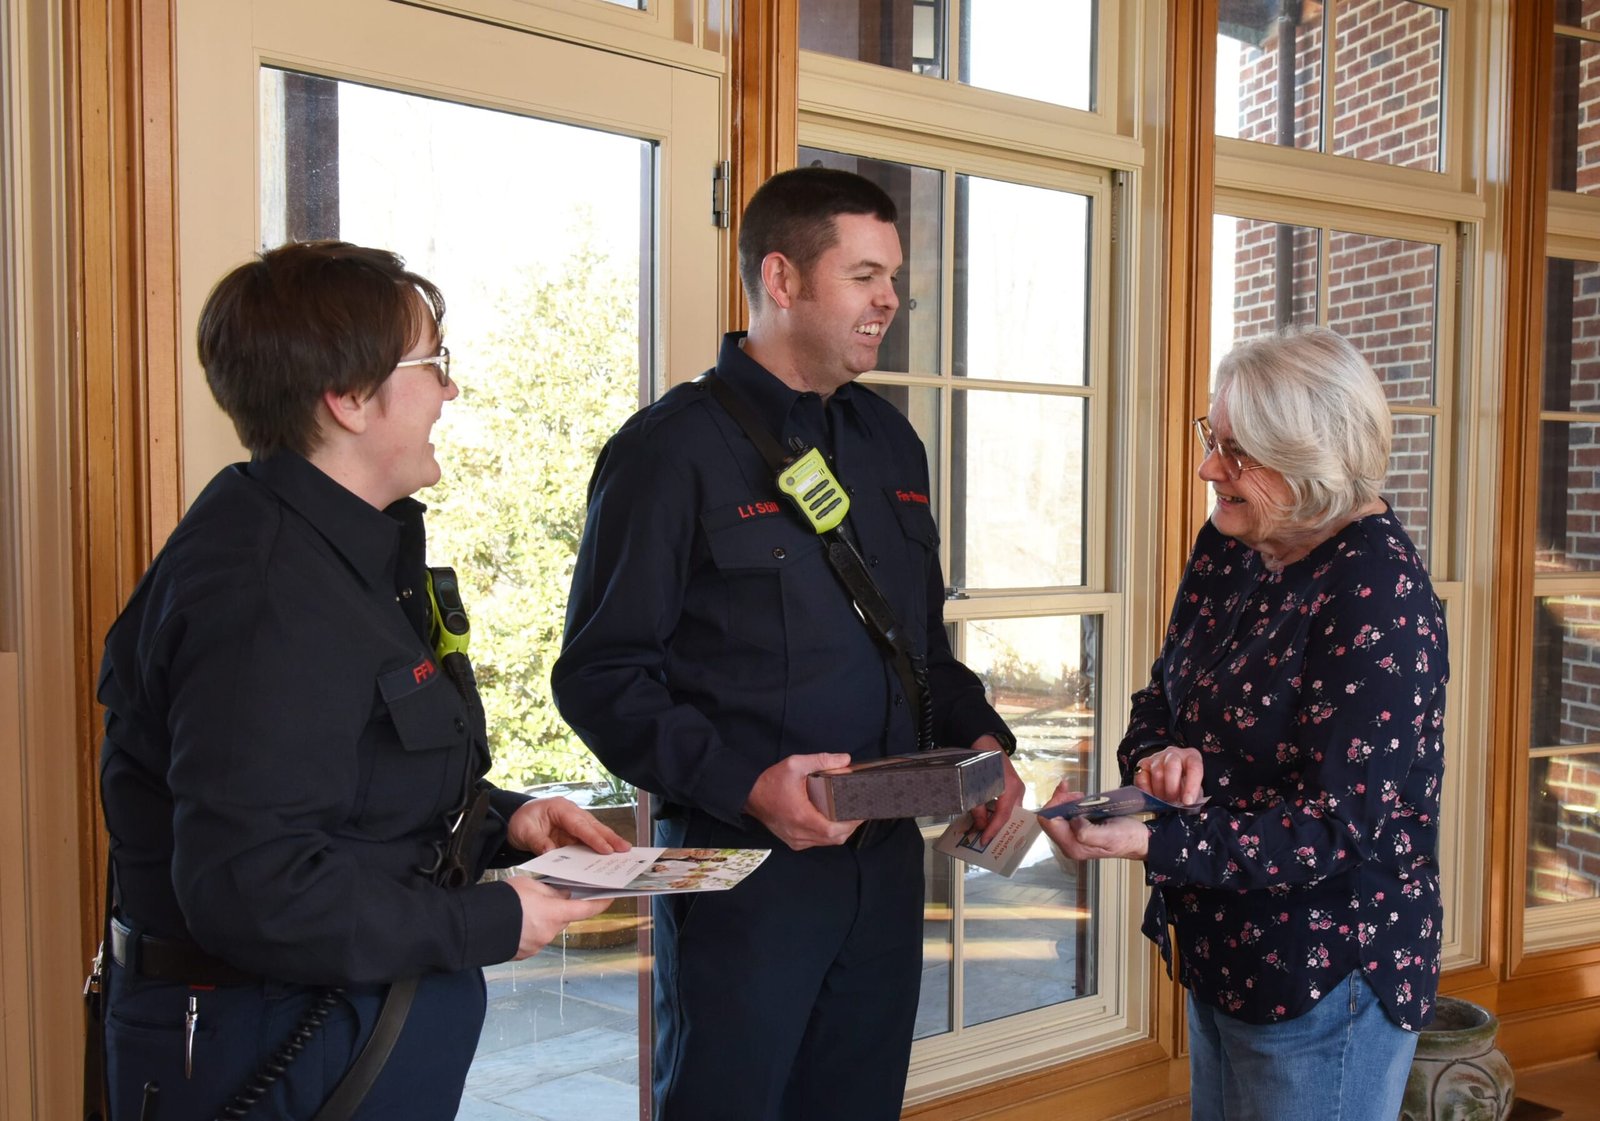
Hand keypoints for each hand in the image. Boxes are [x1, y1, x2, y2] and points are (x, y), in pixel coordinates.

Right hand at [503, 875, 615, 959]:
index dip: (600, 903)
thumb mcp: (529, 885)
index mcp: (553, 914)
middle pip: (565, 918)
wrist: (475, 925)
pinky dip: (532, 929)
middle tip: (551, 896)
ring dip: (544, 919)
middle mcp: (549, 933)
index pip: (585, 910)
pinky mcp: (525, 953)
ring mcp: (537, 945)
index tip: (609, 898)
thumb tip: (563, 895)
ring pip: (549, 928)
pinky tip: (518, 921)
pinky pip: (536, 938)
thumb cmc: (502, 901)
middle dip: (561, 908)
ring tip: (525, 908)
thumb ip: (550, 891)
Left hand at [506, 797, 631, 856]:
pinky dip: (598, 846)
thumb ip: (538, 842)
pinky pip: (587, 839)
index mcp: (559, 808)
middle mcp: (570, 812)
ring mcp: (573, 822)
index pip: (579, 825)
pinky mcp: (573, 832)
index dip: (594, 838)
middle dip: (610, 837)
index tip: (606, 849)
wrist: (515, 819)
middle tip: (625, 849)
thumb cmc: (520, 821)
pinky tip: (609, 854)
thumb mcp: (524, 831)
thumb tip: (552, 853)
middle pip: (593, 825)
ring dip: (608, 841)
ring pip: (594, 831)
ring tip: (624, 851)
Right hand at [744, 753, 861, 850]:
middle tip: (857, 811)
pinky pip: (817, 842)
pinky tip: (831, 821)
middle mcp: (799, 833)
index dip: (851, 823)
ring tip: (848, 815)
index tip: (860, 812)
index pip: (834, 830)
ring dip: (840, 831)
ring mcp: (796, 840)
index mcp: (802, 817)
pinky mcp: (793, 841)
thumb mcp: (795, 764)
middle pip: (834, 839)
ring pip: (826, 842)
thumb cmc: (770, 781)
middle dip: (849, 826)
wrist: (749, 796)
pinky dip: (827, 835)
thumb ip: (821, 760)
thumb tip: (845, 760)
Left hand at [965, 736, 1024, 844]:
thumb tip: (980, 826)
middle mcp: (1018, 789)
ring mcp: (1017, 787)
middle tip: (983, 839)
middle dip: (996, 828)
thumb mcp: (975, 785)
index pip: (1004, 816)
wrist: (986, 740)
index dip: (993, 830)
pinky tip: (986, 817)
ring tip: (982, 831)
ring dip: (995, 820)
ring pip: (1008, 810)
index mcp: (1011, 788)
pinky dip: (997, 812)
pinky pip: (1006, 804)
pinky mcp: (1012, 786)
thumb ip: (978, 807)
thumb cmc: (982, 759)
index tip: (984, 841)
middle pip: (1008, 815)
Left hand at [1037, 781, 1150, 861]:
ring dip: (1065, 801)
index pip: (1048, 822)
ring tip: (1080, 796)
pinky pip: (1066, 815)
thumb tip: (1073, 820)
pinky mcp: (1078, 831)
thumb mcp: (1108, 836)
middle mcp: (1069, 843)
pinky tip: (1081, 800)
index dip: (1053, 804)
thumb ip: (1086, 832)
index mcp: (1073, 846)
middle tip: (1076, 793)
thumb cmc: (1126, 838)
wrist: (1139, 840)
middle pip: (1050, 818)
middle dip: (1059, 801)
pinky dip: (1070, 804)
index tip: (1067, 792)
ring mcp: (1073, 838)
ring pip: (1057, 815)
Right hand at [1131, 745, 1203, 804]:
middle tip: (1172, 801)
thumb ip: (1192, 796)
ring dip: (1160, 791)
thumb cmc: (1184, 783)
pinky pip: (1141, 777)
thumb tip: (1187, 805)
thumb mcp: (1194, 788)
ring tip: (1164, 799)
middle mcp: (1174, 754)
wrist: (1171, 776)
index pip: (1194, 768)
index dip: (1191, 786)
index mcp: (1191, 757)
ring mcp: (1157, 757)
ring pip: (1157, 773)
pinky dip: (1146, 790)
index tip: (1187, 801)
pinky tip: (1152, 796)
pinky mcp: (1143, 764)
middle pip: (1172, 766)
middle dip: (1172, 788)